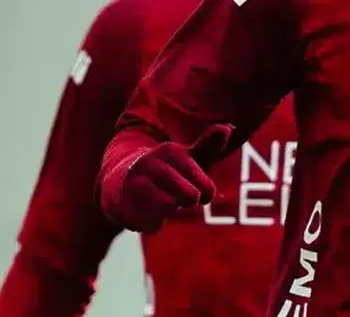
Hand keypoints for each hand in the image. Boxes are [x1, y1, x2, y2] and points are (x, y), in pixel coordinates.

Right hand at [100, 124, 231, 232]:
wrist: (122, 181)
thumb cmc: (167, 171)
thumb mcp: (188, 158)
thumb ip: (208, 145)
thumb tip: (227, 127)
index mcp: (171, 151)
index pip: (203, 182)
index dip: (207, 191)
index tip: (204, 194)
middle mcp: (152, 163)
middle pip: (189, 196)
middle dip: (189, 200)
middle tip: (182, 196)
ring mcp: (135, 183)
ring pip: (169, 207)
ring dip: (170, 209)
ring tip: (163, 200)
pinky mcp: (122, 204)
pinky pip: (151, 222)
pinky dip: (154, 222)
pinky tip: (147, 211)